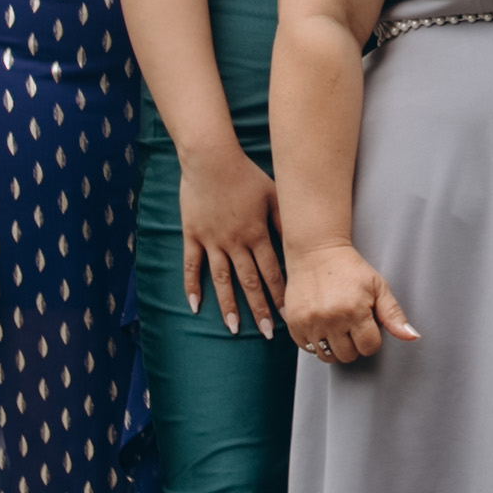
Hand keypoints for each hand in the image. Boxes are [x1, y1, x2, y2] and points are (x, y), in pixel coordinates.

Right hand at [176, 140, 286, 337]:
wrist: (211, 159)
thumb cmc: (246, 174)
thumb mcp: (273, 194)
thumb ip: (284, 219)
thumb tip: (300, 240)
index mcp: (257, 233)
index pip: (272, 271)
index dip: (281, 294)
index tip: (289, 315)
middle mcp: (235, 241)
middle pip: (250, 281)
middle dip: (260, 309)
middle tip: (269, 332)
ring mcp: (212, 240)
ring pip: (222, 279)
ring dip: (229, 306)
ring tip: (235, 328)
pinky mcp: (193, 235)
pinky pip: (192, 265)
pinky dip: (192, 287)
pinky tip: (195, 306)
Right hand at [282, 237, 418, 368]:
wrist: (316, 252)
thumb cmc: (350, 269)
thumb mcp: (378, 287)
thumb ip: (394, 315)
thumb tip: (413, 337)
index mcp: (355, 310)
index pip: (369, 348)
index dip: (371, 338)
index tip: (366, 323)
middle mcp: (331, 319)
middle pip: (348, 356)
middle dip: (353, 344)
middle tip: (351, 324)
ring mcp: (310, 323)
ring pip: (327, 356)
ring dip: (334, 346)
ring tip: (337, 325)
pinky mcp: (294, 323)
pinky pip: (307, 349)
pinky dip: (316, 342)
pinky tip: (322, 324)